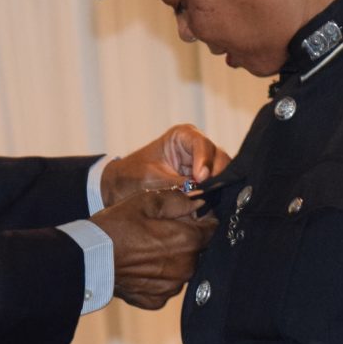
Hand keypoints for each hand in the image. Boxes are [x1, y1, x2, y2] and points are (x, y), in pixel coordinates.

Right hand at [92, 188, 217, 309]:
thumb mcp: (145, 201)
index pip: (212, 229)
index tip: (189, 215)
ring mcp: (171, 287)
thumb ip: (178, 200)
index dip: (203, 220)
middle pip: (197, 250)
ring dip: (172, 258)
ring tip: (146, 248)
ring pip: (182, 268)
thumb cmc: (116, 226)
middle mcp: (185, 268)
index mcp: (187, 241)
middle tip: (158, 230)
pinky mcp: (156, 300)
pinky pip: (166, 285)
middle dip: (185, 239)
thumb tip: (198, 203)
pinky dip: (158, 276)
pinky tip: (140, 266)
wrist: (88, 258)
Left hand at [100, 124, 230, 206]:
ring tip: (209, 203)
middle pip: (219, 158)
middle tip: (209, 194)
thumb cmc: (131, 177)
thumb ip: (178, 185)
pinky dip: (214, 197)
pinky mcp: (204, 182)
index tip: (201, 178)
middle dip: (216, 177)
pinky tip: (210, 207)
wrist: (120, 189)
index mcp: (183, 136)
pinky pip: (216, 188)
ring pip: (223, 174)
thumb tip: (202, 195)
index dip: (205, 161)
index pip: (202, 144)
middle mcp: (197, 147)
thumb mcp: (152, 180)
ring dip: (217, 189)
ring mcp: (203, 165)